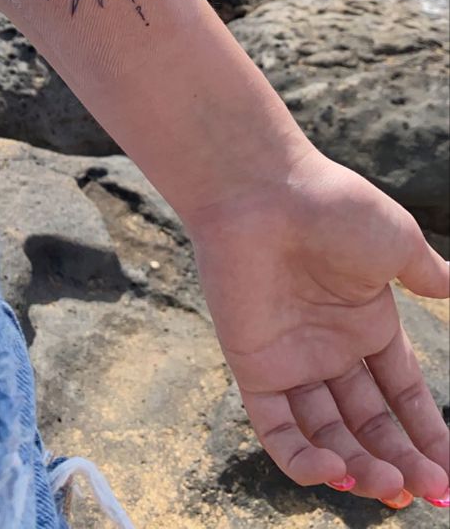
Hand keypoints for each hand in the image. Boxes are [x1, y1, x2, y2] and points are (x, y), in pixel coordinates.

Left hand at [187, 148, 449, 506]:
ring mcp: (292, 359)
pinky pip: (276, 428)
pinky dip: (303, 459)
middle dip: (400, 460)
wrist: (264, 191)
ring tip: (388, 486)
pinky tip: (337, 471)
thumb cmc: (332, 207)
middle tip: (426, 493)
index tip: (448, 478)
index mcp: (368, 321)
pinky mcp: (254, 366)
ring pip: (328, 434)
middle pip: (369, 422)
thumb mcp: (397, 241)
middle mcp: (330, 347)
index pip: (403, 392)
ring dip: (358, 467)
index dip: (427, 432)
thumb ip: (426, 274)